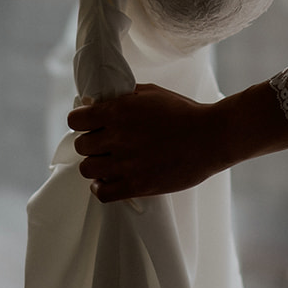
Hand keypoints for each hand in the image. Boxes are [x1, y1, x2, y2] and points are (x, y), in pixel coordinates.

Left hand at [68, 84, 230, 202]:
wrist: (211, 137)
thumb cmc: (184, 112)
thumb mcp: (152, 93)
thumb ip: (123, 96)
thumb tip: (100, 102)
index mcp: (118, 112)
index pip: (76, 120)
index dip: (81, 121)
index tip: (88, 124)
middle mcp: (117, 138)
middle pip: (81, 147)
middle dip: (90, 144)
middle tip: (104, 144)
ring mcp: (126, 164)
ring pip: (87, 170)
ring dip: (95, 165)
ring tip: (107, 163)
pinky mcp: (137, 185)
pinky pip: (102, 193)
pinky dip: (101, 188)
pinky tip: (108, 181)